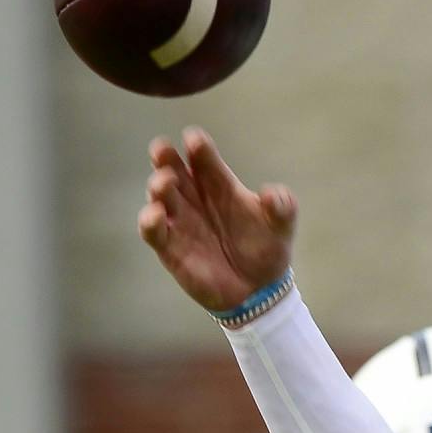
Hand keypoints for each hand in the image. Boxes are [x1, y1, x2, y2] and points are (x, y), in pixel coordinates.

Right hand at [138, 129, 296, 310]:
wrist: (260, 291)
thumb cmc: (267, 249)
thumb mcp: (281, 226)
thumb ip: (282, 206)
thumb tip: (271, 193)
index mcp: (219, 183)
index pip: (203, 157)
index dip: (197, 147)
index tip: (195, 141)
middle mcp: (195, 197)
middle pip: (172, 168)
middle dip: (164, 157)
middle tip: (162, 150)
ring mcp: (179, 220)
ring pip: (158, 195)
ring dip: (157, 186)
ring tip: (165, 183)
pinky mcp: (169, 246)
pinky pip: (152, 230)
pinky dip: (149, 220)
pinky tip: (157, 215)